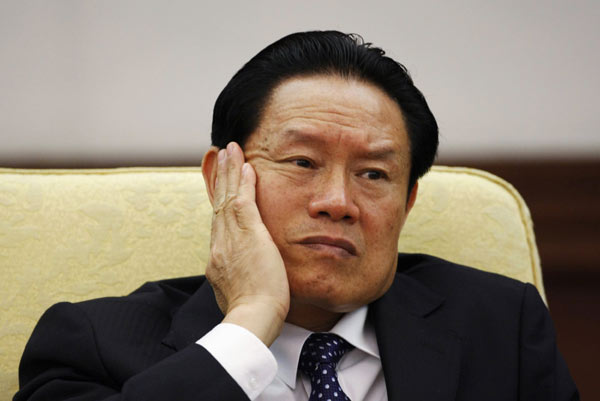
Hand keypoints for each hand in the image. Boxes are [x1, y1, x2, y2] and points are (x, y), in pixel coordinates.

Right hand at [206, 142, 289, 345]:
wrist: (252, 319)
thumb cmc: (252, 314)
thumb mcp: (236, 293)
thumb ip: (234, 280)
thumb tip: (235, 278)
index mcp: (217, 258)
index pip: (218, 223)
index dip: (218, 202)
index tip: (219, 188)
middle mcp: (219, 244)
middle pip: (219, 204)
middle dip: (220, 179)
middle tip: (220, 157)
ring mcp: (230, 237)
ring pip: (227, 197)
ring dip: (229, 171)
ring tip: (229, 149)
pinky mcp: (247, 233)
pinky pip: (243, 200)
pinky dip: (243, 181)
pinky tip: (246, 164)